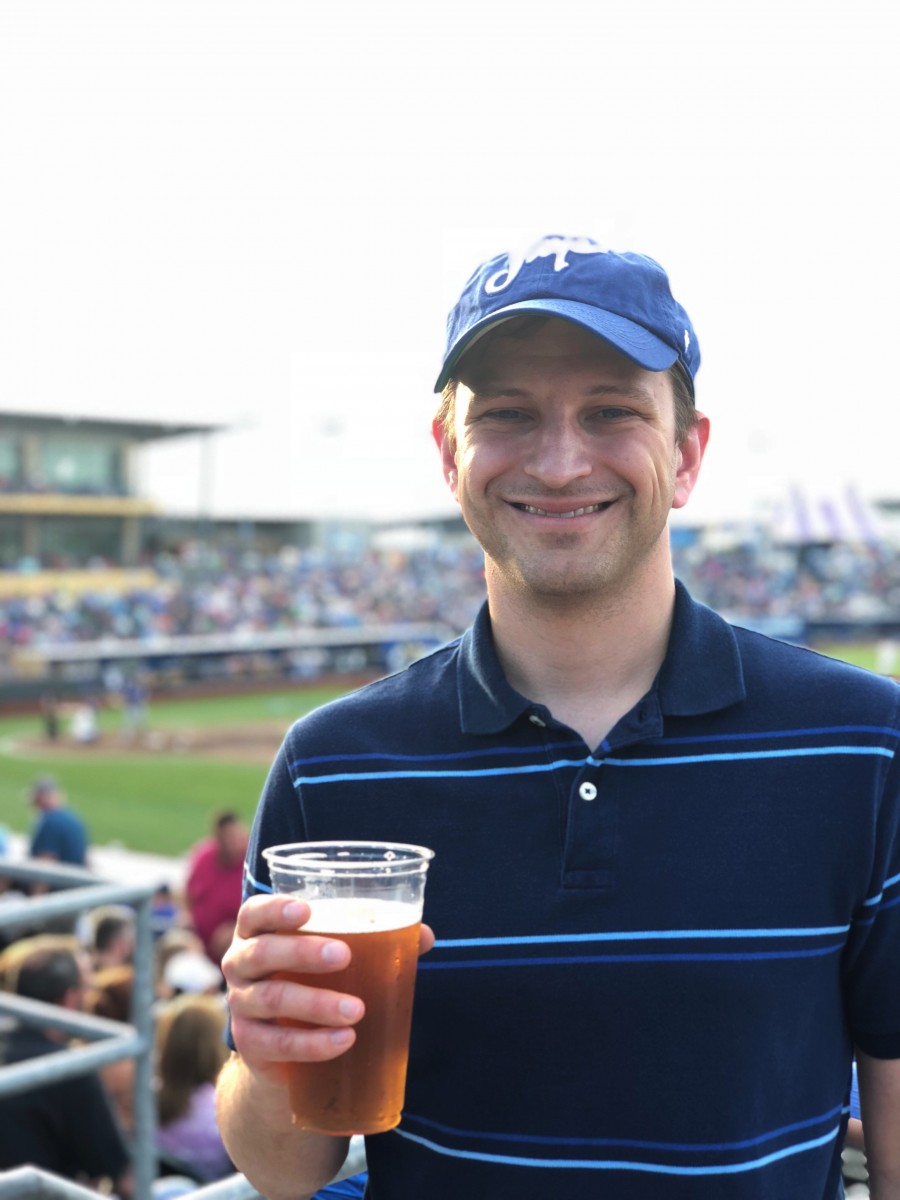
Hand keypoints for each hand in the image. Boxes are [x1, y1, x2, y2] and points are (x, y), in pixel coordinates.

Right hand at [221, 894, 433, 1082]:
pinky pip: (277, 1044)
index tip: (307, 911)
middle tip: (344, 955)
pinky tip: (344, 1040)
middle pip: (262, 952)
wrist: (283, 1048)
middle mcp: (241, 964)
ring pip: (273, 998)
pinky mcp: (250, 1045)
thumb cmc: (313, 980)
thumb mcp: (335, 956)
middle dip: (303, 952)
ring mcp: (241, 1005)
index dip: (275, 909)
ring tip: (357, 1010)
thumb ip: (375, 940)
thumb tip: (424, 936)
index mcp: (258, 932)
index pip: (254, 912)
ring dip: (317, 1003)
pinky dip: (312, 1043)